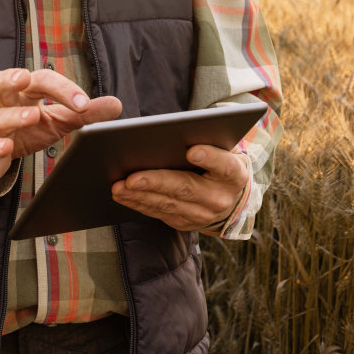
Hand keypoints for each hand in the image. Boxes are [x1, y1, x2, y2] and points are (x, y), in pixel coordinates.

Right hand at [0, 68, 121, 184]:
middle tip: (26, 78)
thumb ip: (83, 113)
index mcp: (24, 92)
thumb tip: (116, 104)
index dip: (63, 89)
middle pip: (4, 82)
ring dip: (13, 115)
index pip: (42, 81)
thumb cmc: (22, 130)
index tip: (83, 102)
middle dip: (14, 78)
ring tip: (31, 116)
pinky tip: (6, 146)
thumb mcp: (56, 121)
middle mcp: (4, 103)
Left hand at [111, 144, 248, 231]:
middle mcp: (220, 198)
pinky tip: (123, 195)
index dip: (210, 158)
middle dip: (157, 182)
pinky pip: (159, 214)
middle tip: (131, 177)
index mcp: (234, 173)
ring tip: (118, 186)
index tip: (192, 151)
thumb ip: (207, 138)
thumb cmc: (219, 161)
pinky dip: (139, 203)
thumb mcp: (223, 147)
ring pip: (168, 204)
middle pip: (187, 188)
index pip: (225, 165)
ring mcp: (202, 214)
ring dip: (140, 196)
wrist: (229, 196)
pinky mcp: (185, 223)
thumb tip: (176, 130)